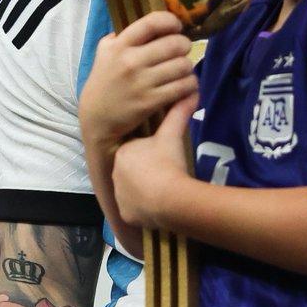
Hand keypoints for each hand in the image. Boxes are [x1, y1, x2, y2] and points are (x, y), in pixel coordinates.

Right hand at [78, 12, 197, 148]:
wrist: (96, 118)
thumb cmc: (103, 82)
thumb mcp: (104, 53)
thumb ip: (121, 37)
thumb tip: (147, 26)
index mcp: (119, 46)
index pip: (152, 23)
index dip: (171, 21)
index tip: (175, 27)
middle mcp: (130, 61)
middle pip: (175, 44)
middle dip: (184, 46)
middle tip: (181, 52)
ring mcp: (141, 82)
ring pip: (183, 65)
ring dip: (187, 67)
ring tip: (182, 70)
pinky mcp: (150, 101)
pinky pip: (183, 86)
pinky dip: (189, 85)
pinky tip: (184, 86)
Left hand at [110, 93, 197, 229]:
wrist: (169, 198)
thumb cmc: (168, 163)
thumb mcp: (172, 136)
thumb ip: (178, 114)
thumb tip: (191, 93)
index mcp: (123, 152)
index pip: (135, 151)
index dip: (151, 154)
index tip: (164, 158)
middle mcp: (115, 173)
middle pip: (133, 172)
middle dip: (147, 173)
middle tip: (166, 175)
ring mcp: (119, 195)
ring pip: (133, 191)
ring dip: (145, 191)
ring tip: (164, 190)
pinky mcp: (126, 213)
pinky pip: (135, 210)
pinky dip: (145, 208)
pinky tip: (159, 205)